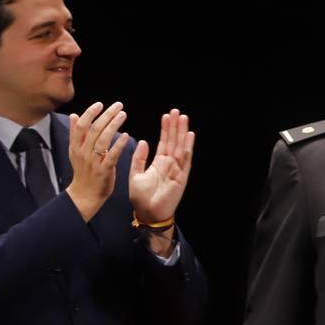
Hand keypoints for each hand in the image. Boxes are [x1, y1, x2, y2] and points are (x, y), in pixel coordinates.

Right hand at [66, 101, 129, 221]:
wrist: (84, 195)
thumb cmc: (83, 171)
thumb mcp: (75, 152)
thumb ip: (76, 134)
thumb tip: (75, 115)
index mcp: (75, 146)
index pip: (81, 125)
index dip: (90, 113)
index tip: (100, 104)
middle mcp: (83, 152)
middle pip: (94, 129)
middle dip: (106, 115)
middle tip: (118, 105)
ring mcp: (93, 161)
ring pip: (103, 139)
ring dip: (114, 125)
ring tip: (123, 115)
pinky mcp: (104, 170)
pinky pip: (112, 155)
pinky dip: (119, 144)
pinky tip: (125, 135)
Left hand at [129, 109, 194, 224]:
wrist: (147, 213)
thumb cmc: (141, 198)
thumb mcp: (135, 174)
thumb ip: (139, 158)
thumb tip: (143, 141)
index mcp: (159, 163)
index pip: (164, 142)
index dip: (165, 129)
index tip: (166, 116)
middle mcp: (169, 164)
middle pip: (174, 141)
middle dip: (175, 126)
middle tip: (177, 111)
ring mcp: (176, 170)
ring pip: (180, 147)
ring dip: (182, 132)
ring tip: (183, 118)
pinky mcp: (181, 177)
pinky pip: (185, 160)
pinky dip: (188, 147)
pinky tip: (189, 135)